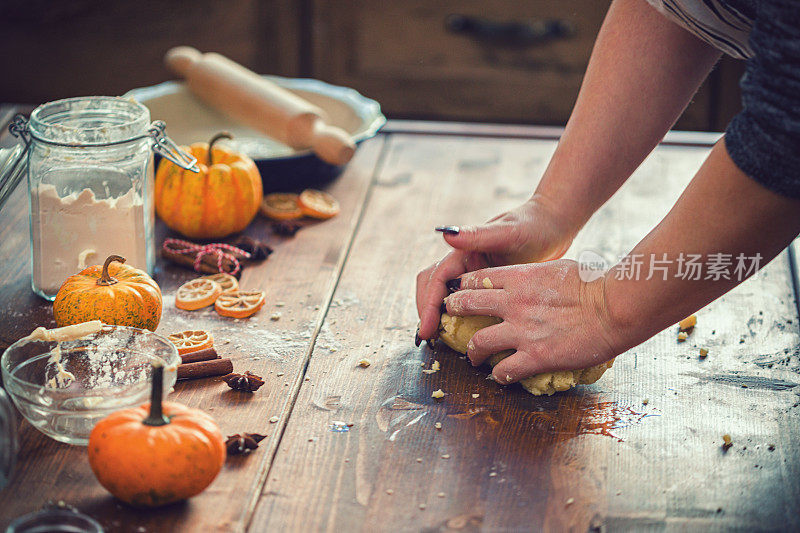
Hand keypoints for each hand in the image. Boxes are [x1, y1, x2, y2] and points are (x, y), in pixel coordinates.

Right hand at [416, 198, 575, 339]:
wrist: (553, 226)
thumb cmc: (533, 226)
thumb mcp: (507, 233)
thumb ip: (478, 234)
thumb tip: (447, 234)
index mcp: (463, 251)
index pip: (436, 279)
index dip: (428, 306)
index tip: (426, 331)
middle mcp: (463, 263)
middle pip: (432, 287)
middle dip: (427, 311)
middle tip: (429, 338)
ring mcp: (472, 274)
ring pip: (444, 295)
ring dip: (438, 314)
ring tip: (440, 339)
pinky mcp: (485, 284)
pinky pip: (464, 302)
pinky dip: (458, 317)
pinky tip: (465, 334)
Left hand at [443, 260, 620, 382]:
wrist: (614, 307)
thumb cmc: (595, 284)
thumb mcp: (559, 268)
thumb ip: (538, 274)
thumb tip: (537, 278)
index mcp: (520, 277)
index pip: (476, 279)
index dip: (463, 286)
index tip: (460, 293)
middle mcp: (513, 302)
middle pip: (466, 304)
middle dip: (454, 311)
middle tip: (452, 318)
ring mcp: (522, 331)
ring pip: (477, 342)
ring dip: (472, 352)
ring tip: (472, 357)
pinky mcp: (535, 356)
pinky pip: (504, 370)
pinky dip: (499, 375)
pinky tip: (501, 376)